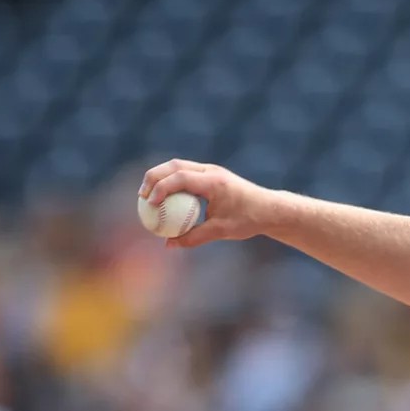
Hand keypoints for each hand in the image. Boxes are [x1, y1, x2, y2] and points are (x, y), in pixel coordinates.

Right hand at [138, 159, 276, 249]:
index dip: (162, 188)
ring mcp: (209, 169)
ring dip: (159, 177)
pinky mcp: (209, 174)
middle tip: (141, 196)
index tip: (150, 203)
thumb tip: (169, 245)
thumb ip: (194, 237)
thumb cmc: (248, 220)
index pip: (181, 178)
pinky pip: (184, 172)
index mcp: (214, 181)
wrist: (268, 208)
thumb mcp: (221, 231)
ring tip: (146, 195)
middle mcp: (210, 170)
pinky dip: (170, 181)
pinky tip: (161, 196)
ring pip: (177, 165)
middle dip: (153, 178)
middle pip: (174, 165)